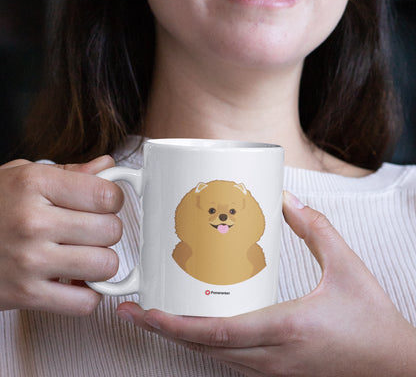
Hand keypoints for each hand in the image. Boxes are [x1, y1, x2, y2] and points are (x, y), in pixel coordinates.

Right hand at [0, 156, 123, 314]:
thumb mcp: (23, 176)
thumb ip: (71, 172)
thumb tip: (108, 166)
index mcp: (35, 185)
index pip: (107, 194)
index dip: (113, 200)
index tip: (104, 204)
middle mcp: (32, 222)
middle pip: (111, 230)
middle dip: (107, 231)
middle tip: (89, 230)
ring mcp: (29, 261)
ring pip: (105, 265)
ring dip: (100, 263)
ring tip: (82, 255)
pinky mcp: (25, 295)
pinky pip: (84, 302)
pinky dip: (87, 294)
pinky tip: (74, 280)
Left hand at [117, 191, 415, 376]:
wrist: (396, 368)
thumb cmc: (372, 322)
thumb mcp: (347, 267)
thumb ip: (316, 229)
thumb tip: (287, 200)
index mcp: (286, 328)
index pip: (218, 332)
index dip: (175, 324)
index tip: (144, 309)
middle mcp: (271, 357)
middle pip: (202, 348)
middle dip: (161, 330)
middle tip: (132, 308)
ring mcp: (271, 369)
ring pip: (211, 357)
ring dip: (178, 337)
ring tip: (153, 313)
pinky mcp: (274, 370)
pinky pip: (227, 358)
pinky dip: (202, 343)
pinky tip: (193, 324)